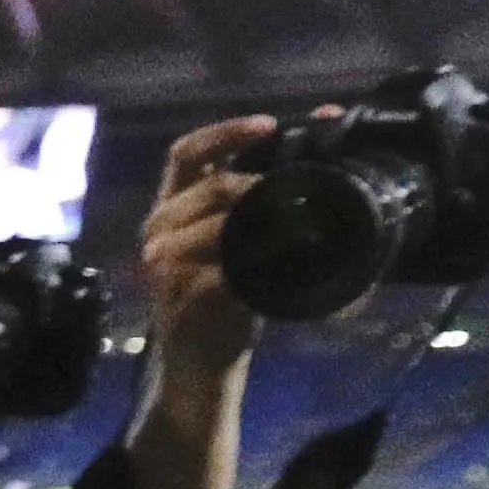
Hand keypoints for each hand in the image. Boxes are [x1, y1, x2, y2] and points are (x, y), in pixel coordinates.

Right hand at [135, 116, 276, 371]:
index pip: (189, 153)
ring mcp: (168, 267)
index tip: (270, 124)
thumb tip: (325, 163)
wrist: (199, 365)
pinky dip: (252, 270)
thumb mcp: (239, 243)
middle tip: (292, 184)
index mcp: (175, 207)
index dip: (227, 132)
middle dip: (251, 180)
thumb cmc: (223, 300)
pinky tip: (276, 268)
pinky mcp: (182, 301)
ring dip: (250, 221)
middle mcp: (162, 230)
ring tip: (288, 223)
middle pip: (202, 183)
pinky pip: (218, 276)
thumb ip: (261, 206)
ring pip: (207, 226)